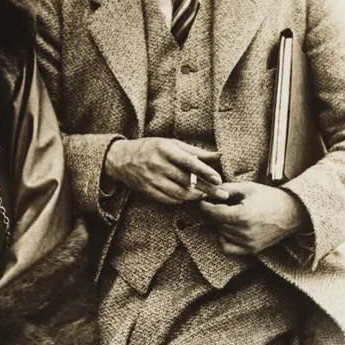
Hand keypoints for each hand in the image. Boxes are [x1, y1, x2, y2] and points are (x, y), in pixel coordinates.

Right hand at [105, 138, 228, 205]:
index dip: (205, 172)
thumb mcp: (171, 144)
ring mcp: (152, 180)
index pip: (189, 162)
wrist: (121, 159)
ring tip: (205, 196)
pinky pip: (169, 200)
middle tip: (223, 195)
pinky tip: (188, 197)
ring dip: (195, 196)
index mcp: (165, 150)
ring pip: (179, 193)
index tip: (219, 180)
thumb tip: (219, 155)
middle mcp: (158, 165)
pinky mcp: (148, 191)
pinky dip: (181, 200)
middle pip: (187, 180)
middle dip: (207, 189)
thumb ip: (195, 151)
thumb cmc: (151, 149)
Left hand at [198, 182, 308, 255]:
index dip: (204, 206)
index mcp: (242, 216)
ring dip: (222, 224)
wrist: (293, 212)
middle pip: (216, 222)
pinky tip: (230, 229)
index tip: (200, 201)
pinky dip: (225, 238)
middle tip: (218, 204)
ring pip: (221, 233)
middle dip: (214, 213)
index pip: (213, 213)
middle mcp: (244, 232)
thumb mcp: (247, 188)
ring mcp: (248, 243)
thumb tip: (208, 189)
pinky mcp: (252, 249)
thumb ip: (226, 189)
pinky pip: (227, 248)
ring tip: (233, 214)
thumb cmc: (270, 198)